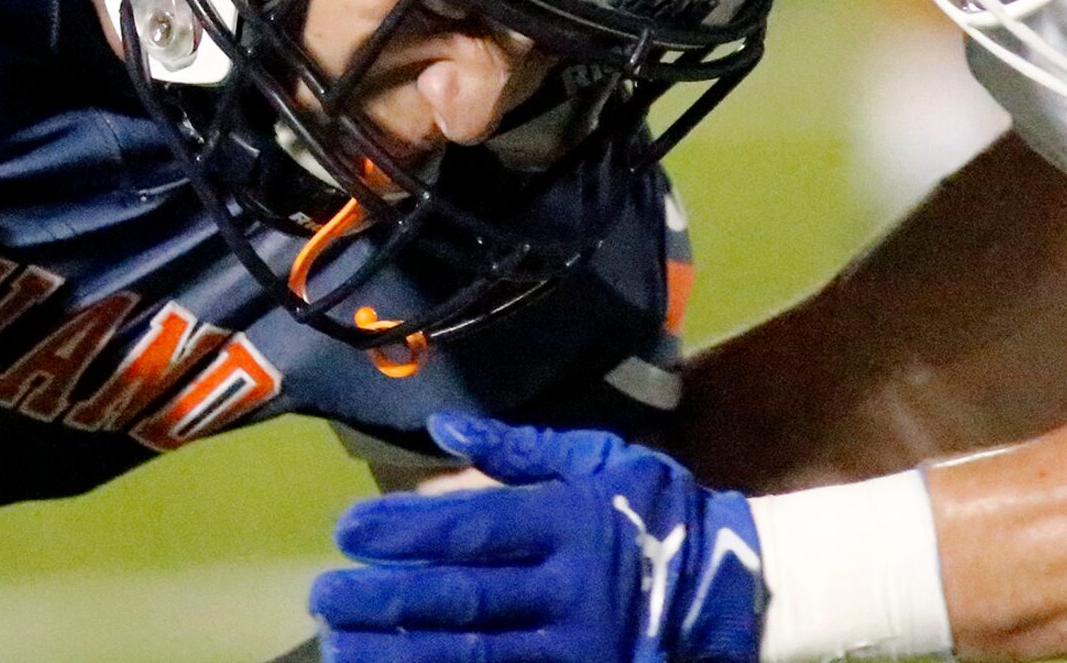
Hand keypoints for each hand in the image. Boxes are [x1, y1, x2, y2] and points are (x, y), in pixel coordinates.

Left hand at [311, 413, 764, 662]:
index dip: (401, 532)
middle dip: (384, 599)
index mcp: (568, 521)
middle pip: (460, 598)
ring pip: (474, 655)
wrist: (742, 588)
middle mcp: (570, 588)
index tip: (346, 533)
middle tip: (324, 595)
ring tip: (343, 645)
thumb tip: (444, 426)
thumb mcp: (601, 460)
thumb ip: (519, 450)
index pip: (469, 529)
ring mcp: (579, 647)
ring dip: (401, 652)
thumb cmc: (659, 513)